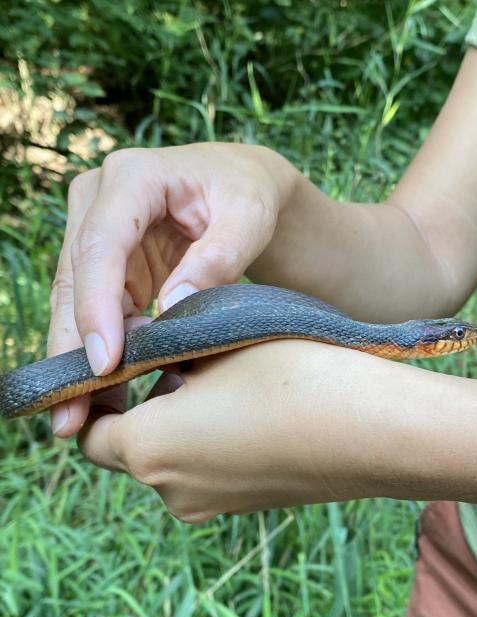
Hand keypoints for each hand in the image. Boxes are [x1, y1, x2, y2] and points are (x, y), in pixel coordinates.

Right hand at [48, 142, 295, 435]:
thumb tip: (172, 310)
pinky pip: (95, 314)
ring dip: (76, 361)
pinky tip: (101, 397)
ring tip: (76, 419)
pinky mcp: (106, 264)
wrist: (242, 185)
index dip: (96, 307)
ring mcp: (95, 232)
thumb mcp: (249, 219)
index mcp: (133, 177)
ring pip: (74, 303)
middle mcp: (98, 201)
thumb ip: (217, 258)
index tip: (105, 364)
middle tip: (68, 414)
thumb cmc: (248, 195)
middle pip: (74, 280)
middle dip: (70, 349)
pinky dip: (100, 353)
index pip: (101, 246)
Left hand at [77, 340, 386, 522]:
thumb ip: (162, 346)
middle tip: (172, 355)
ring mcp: (211, 504)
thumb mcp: (216, 342)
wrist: (374, 430)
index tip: (120, 362)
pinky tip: (248, 402)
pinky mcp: (246, 506)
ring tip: (217, 373)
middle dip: (141, 403)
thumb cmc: (292, 375)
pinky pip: (206, 469)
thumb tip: (140, 341)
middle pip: (130, 446)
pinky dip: (210, 439)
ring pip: (170, 457)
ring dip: (178, 419)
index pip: (91, 432)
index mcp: (148, 449)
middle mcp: (171, 490)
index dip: (97, 397)